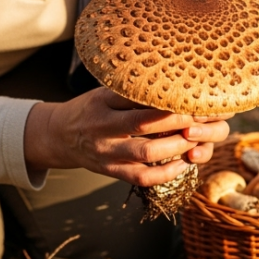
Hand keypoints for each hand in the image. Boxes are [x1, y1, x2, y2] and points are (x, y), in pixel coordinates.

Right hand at [23, 88, 231, 186]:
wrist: (58, 136)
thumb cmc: (91, 109)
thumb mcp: (105, 92)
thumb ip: (132, 90)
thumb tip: (174, 81)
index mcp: (103, 101)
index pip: (137, 97)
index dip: (167, 97)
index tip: (191, 94)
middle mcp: (103, 127)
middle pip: (143, 124)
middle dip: (176, 120)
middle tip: (200, 116)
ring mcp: (106, 153)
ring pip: (145, 153)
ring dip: (176, 146)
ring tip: (196, 138)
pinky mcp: (110, 172)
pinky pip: (141, 177)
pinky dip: (166, 173)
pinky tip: (184, 163)